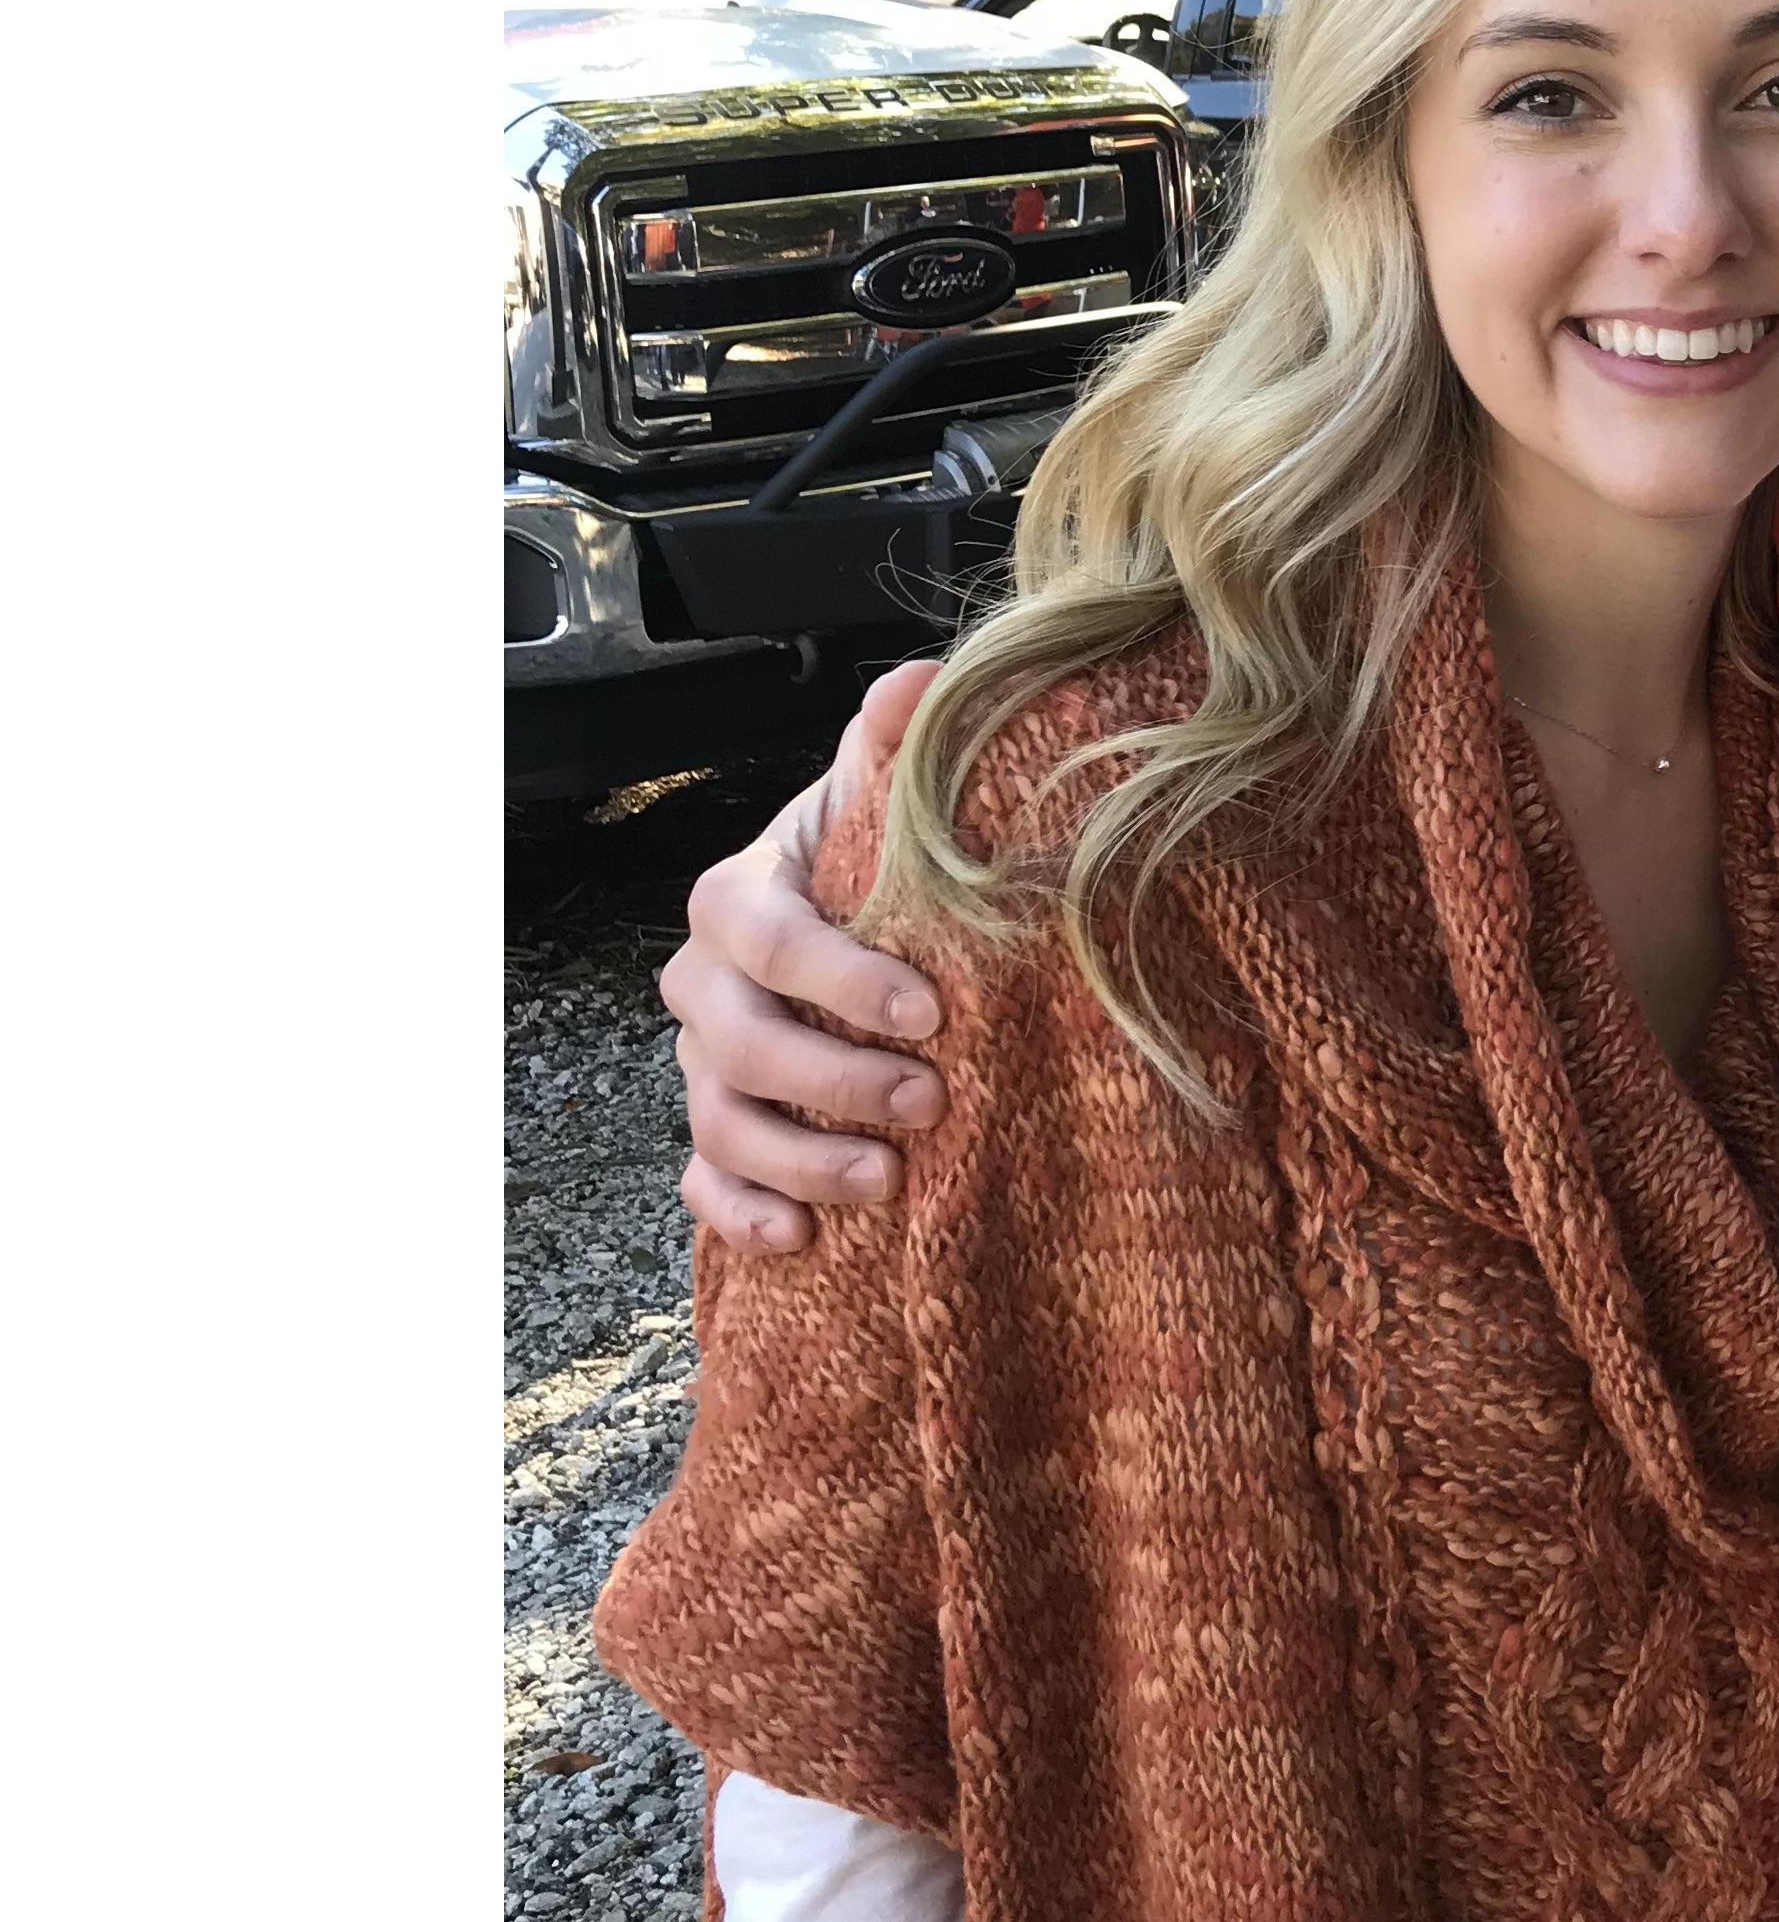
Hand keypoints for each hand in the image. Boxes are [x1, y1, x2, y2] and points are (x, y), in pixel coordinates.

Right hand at [662, 661, 947, 1256]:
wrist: (855, 922)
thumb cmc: (875, 864)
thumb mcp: (884, 803)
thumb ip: (893, 749)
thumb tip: (914, 682)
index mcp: (738, 899)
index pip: (772, 941)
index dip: (840, 977)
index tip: (929, 1008)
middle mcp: (706, 985)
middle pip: (738, 1045)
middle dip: (832, 1080)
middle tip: (931, 1101)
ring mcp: (704, 1065)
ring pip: (720, 1123)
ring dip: (799, 1161)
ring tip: (888, 1182)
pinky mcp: (716, 1132)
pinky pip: (704, 1185)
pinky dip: (745, 1215)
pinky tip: (804, 1239)